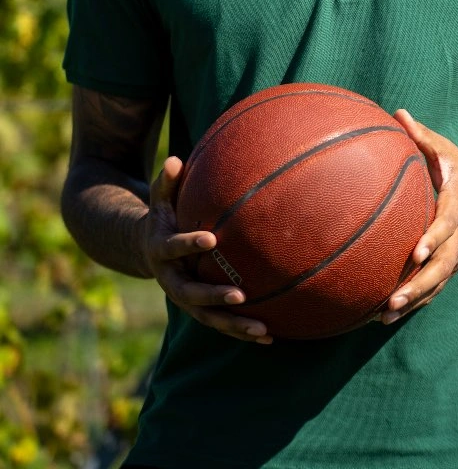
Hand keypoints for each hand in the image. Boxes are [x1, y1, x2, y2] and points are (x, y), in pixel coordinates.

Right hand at [142, 157, 272, 343]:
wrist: (148, 249)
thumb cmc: (163, 216)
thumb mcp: (159, 198)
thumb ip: (166, 182)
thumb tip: (174, 160)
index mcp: (161, 251)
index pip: (174, 247)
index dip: (190, 244)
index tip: (211, 239)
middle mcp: (171, 280)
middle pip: (191, 294)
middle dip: (215, 296)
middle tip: (240, 294)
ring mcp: (185, 299)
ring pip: (209, 318)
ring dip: (235, 325)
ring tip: (263, 330)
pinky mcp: (199, 309)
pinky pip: (221, 323)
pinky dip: (242, 331)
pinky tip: (270, 336)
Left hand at [381, 111, 457, 323]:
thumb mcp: (447, 151)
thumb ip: (422, 135)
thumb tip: (397, 112)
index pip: (446, 225)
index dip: (433, 239)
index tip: (416, 253)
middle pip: (441, 267)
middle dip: (418, 286)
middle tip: (392, 300)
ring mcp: (457, 255)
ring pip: (437, 284)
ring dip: (412, 303)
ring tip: (382, 317)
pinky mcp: (452, 266)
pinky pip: (434, 289)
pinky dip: (414, 304)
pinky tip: (384, 317)